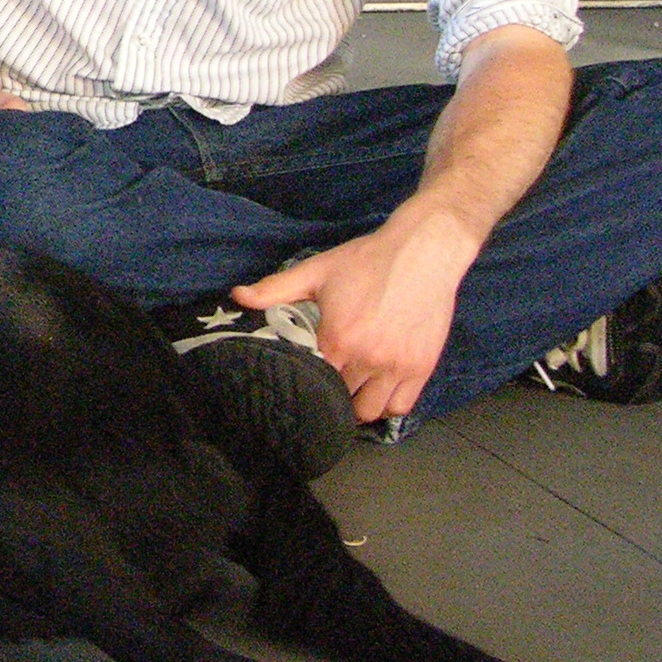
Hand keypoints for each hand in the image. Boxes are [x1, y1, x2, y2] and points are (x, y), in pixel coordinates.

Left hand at [231, 209, 477, 424]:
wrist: (423, 251)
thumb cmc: (368, 260)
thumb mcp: (317, 270)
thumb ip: (275, 289)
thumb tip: (237, 296)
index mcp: (338, 338)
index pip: (312, 381)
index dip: (303, 382)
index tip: (298, 379)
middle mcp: (368, 358)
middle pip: (339, 400)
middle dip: (328, 394)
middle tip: (322, 385)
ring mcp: (397, 366)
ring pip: (370, 411)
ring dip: (356, 405)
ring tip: (349, 390)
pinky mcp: (422, 368)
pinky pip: (401, 406)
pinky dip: (387, 405)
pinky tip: (376, 390)